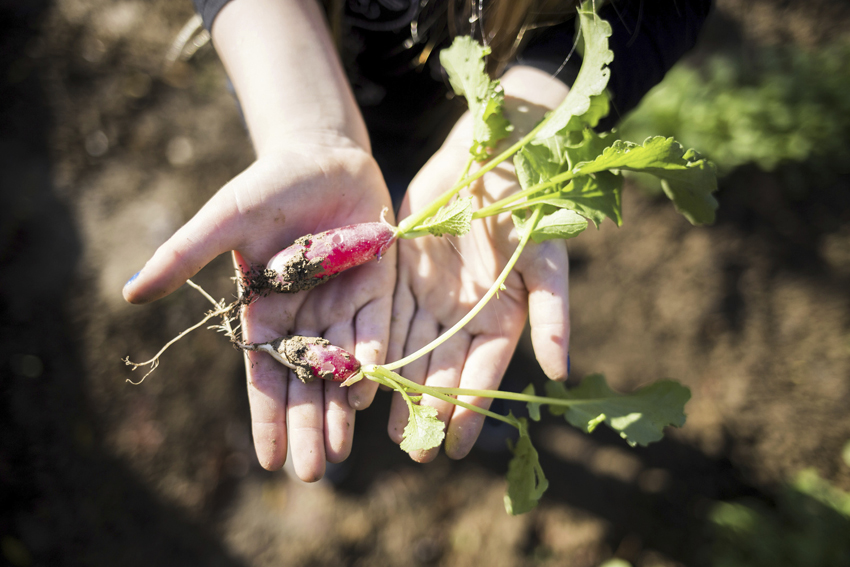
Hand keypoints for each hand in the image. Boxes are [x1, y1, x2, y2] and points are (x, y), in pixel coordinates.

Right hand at [124, 134, 394, 480]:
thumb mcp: (224, 220)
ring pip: (342, 367)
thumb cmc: (267, 187)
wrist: (322, 155)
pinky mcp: (377, 286)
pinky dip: (373, 358)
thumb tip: (129, 293)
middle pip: (306, 382)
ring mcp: (342, 304)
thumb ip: (185, 255)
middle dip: (307, 425)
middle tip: (312, 472)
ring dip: (340, 408)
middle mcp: (306, 316)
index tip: (268, 460)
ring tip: (340, 452)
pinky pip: (375, 328)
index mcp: (266, 311)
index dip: (267, 416)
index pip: (265, 375)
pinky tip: (368, 392)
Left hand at [387, 67, 571, 460]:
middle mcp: (466, 316)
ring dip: (399, 389)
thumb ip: (552, 315)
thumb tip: (562, 373)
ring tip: (385, 428)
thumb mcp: (546, 260)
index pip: (484, 375)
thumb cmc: (530, 207)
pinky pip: (387, 316)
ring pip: (412, 351)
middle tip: (413, 450)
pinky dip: (376, 346)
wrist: (493, 155)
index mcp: (503, 319)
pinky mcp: (403, 275)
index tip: (456, 448)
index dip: (470, 410)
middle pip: (444, 371)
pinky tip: (362, 374)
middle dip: (428, 410)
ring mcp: (433, 297)